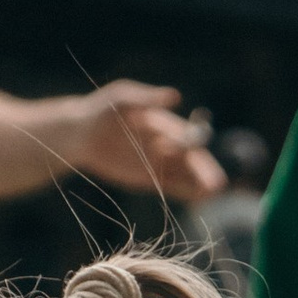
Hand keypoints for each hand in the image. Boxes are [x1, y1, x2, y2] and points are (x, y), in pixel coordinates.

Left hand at [57, 78, 226, 203]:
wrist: (81, 134)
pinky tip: (198, 200)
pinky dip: (185, 192)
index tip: (197, 156)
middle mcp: (165, 144)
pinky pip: (170, 186)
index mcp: (162, 124)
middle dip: (203, 171)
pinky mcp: (148, 179)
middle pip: (189, 159)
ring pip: (184, 175)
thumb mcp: (122, 98)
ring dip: (199, 185)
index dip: (194, 146)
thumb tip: (176, 97)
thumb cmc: (101, 110)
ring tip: (213, 196)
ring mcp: (157, 163)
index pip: (185, 137)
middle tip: (216, 186)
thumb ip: (147, 98)